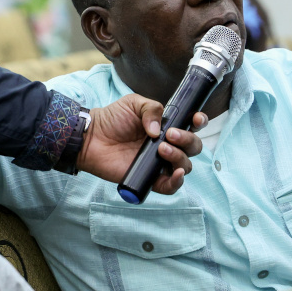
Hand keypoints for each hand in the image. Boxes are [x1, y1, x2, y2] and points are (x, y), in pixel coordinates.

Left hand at [77, 94, 203, 194]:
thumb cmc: (112, 119)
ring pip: (185, 165)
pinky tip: (176, 173)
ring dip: (179, 157)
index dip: (199, 123)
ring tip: (161, 148)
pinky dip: (177, 181)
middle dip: (188, 140)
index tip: (196, 120)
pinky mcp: (150, 179)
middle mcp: (167, 145)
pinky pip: (171, 186)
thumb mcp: (133, 104)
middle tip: (170, 134)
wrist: (92, 138)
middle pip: (193, 147)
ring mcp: (160, 163)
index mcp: (167, 126)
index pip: (191, 126)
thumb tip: (159, 130)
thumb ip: (151, 109)